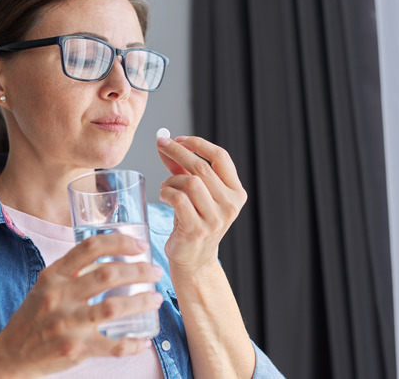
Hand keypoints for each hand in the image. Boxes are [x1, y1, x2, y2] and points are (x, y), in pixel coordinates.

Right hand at [0, 233, 162, 377]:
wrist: (11, 355)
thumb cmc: (34, 317)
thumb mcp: (46, 286)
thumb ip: (72, 272)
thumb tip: (111, 255)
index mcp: (53, 276)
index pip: (90, 248)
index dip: (120, 242)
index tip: (140, 245)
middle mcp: (59, 296)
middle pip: (108, 275)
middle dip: (140, 271)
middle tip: (155, 273)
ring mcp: (67, 324)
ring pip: (114, 307)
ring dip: (142, 302)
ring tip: (156, 299)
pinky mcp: (75, 349)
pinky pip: (113, 346)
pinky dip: (133, 343)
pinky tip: (144, 340)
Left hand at [156, 136, 246, 271]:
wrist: (194, 260)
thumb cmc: (193, 221)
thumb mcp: (194, 193)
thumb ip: (182, 168)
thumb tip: (165, 142)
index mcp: (236, 192)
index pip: (221, 157)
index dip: (199, 144)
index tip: (179, 138)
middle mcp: (230, 205)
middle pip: (202, 167)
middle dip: (178, 152)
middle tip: (162, 144)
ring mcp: (215, 219)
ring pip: (190, 182)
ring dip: (171, 179)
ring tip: (166, 186)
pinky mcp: (197, 230)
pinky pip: (178, 199)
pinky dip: (167, 192)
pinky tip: (165, 196)